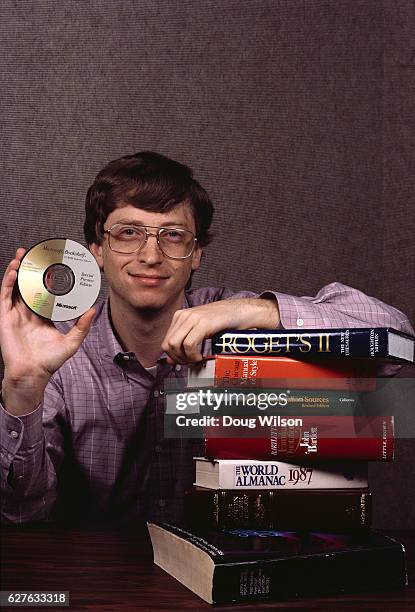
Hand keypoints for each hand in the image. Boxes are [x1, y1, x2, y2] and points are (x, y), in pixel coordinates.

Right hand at [0, 248, 94, 413]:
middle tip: (37, 252)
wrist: (32, 374)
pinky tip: (14, 271)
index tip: (55, 265)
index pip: (46, 292)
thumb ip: (82, 326)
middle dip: (32, 268)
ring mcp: (16, 313)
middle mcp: (29, 312)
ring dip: (18, 270)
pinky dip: (8, 282)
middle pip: (29, 285)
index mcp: (44, 315)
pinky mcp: (6, 317)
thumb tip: (93, 309)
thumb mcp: (71, 342)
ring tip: (23, 254)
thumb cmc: (49, 361)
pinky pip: (6, 296)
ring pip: (16, 286)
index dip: (49, 278)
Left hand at [161, 297, 279, 363]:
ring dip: (185, 358)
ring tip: (196, 359)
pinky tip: (201, 356)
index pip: (166, 341)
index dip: (173, 356)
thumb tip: (170, 360)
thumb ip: (184, 343)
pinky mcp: (202, 323)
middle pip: (167, 344)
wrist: (239, 312)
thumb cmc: (222, 322)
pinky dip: (193, 355)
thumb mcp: (199, 332)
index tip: (184, 362)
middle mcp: (183, 315)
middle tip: (191, 362)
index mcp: (180, 316)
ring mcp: (191, 318)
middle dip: (178, 359)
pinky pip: (188, 344)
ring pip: (174, 345)